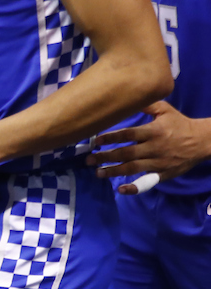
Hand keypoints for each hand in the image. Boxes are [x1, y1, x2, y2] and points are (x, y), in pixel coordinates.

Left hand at [87, 101, 210, 193]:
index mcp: (154, 131)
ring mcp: (158, 162)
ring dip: (113, 171)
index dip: (111, 138)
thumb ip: (146, 106)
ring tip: (97, 173)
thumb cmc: (180, 124)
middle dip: (106, 157)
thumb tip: (126, 99)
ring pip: (132, 168)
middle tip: (89, 159)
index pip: (128, 135)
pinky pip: (147, 182)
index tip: (96, 140)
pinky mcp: (163, 174)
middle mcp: (154, 148)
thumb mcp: (165, 110)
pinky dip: (134, 187)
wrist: (202, 141)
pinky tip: (121, 189)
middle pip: (126, 153)